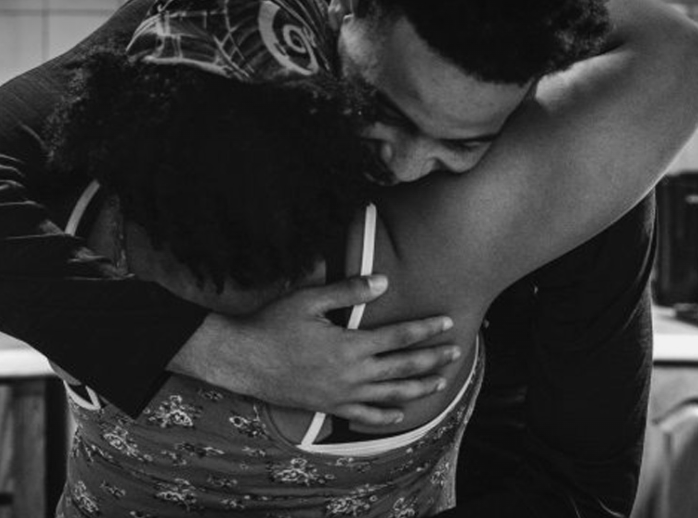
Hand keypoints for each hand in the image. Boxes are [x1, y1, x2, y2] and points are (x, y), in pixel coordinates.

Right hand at [168, 275, 459, 425]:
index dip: (426, 329)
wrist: (241, 359)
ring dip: (419, 388)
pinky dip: (385, 416)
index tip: (448, 322)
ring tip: (440, 381)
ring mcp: (341, 394)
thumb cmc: (273, 324)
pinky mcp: (328, 407)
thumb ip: (350, 291)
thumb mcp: (310, 300)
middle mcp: (351, 373)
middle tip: (457, 351)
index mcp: (350, 345)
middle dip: (433, 359)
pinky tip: (400, 415)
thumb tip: (384, 282)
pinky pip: (363, 415)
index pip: (399, 336)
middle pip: (403, 367)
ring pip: (391, 395)